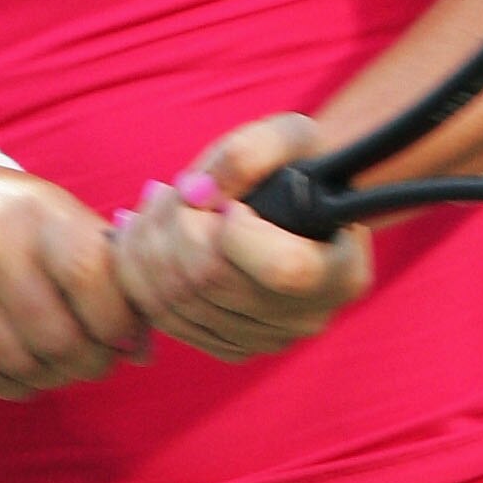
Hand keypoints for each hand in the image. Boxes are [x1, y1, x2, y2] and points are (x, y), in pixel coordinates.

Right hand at [0, 167, 149, 399]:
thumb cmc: (22, 224)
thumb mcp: (69, 227)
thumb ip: (114, 280)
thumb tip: (141, 353)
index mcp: (37, 211)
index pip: (90, 277)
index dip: (117, 321)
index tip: (123, 335)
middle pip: (56, 335)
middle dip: (89, 362)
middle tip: (97, 362)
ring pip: (18, 363)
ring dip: (53, 378)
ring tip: (63, 366)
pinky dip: (13, 385)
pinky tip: (26, 373)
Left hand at [111, 114, 372, 363]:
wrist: (295, 201)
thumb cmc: (297, 164)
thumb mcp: (289, 136)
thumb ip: (249, 151)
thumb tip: (195, 193)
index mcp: (343, 272)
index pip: (283, 269)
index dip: (237, 230)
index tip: (231, 201)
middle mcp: (310, 317)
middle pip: (214, 282)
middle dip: (175, 225)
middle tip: (168, 188)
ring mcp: (268, 340)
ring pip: (178, 302)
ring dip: (148, 244)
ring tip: (154, 202)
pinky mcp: (229, 347)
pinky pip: (165, 318)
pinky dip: (140, 272)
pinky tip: (143, 234)